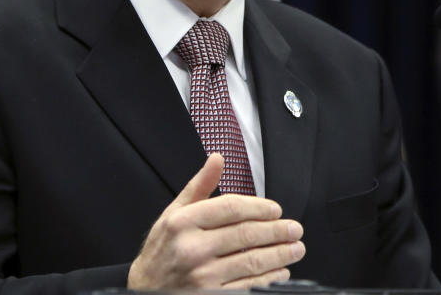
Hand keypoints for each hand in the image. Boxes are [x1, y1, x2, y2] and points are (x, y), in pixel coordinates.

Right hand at [127, 153, 304, 289]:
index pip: (230, 208)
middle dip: (276, 231)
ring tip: (295, 248)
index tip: (275, 209)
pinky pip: (249, 285)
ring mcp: (202, 276)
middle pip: (245, 234)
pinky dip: (269, 278)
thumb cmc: (162, 250)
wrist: (145, 289)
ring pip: (251, 261)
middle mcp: (192, 248)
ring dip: (279, 254)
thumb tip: (217, 159)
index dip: (258, 207)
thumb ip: (199, 187)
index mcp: (183, 222)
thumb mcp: (173, 214)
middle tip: (295, 228)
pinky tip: (280, 271)